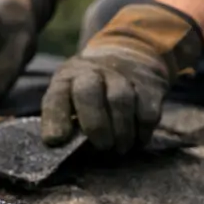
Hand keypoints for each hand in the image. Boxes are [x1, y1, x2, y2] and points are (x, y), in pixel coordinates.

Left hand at [41, 1, 203, 151]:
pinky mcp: (148, 84)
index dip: (55, 118)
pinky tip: (138, 140)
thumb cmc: (90, 90)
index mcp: (67, 77)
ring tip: (120, 148)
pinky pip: (147, 109)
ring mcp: (121, 74)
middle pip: (88, 93)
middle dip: (95, 125)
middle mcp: (92, 71)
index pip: (56, 96)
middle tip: (102, 146)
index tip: (56, 140)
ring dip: (122, 131)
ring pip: (121, 100)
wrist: (128, 55)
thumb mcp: (70, 96)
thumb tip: (60, 143)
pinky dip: (143, 129)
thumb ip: (64, 118)